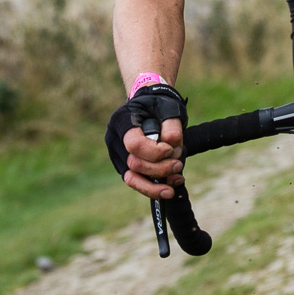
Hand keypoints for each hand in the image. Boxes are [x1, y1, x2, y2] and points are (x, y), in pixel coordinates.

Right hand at [105, 84, 187, 198]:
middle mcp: (115, 139)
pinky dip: (153, 187)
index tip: (170, 150)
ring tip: (173, 188)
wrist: (150, 106)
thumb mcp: (169, 108)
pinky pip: (136, 182)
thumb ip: (172, 127)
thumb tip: (172, 149)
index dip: (155, 152)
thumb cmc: (159, 106)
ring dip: (154, 187)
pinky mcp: (124, 166)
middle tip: (178, 165)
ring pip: (131, 179)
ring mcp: (117, 155)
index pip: (135, 144)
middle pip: (133, 164)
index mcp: (122, 120)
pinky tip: (170, 185)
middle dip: (159, 169)